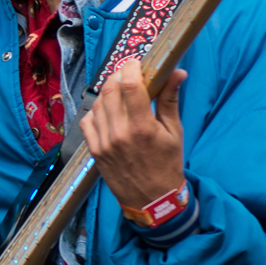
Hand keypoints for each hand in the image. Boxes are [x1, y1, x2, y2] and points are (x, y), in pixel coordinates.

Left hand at [80, 59, 186, 213]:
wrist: (153, 200)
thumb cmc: (167, 165)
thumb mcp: (175, 132)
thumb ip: (170, 100)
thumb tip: (177, 72)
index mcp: (142, 127)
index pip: (129, 85)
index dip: (131, 68)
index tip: (137, 63)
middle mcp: (119, 132)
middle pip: (110, 89)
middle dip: (119, 76)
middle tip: (130, 76)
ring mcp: (103, 142)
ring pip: (98, 103)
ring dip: (108, 92)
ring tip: (122, 94)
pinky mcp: (94, 150)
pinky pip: (88, 120)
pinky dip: (97, 110)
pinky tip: (109, 112)